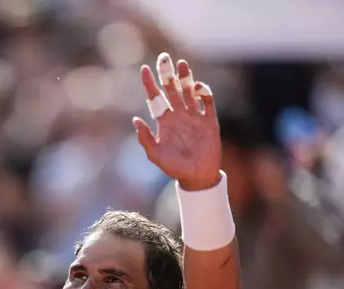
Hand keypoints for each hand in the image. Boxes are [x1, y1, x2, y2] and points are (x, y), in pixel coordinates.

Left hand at [134, 53, 221, 190]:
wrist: (197, 176)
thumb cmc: (174, 167)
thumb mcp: (155, 154)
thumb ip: (145, 138)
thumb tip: (135, 120)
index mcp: (164, 121)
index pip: (155, 97)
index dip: (150, 83)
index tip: (144, 69)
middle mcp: (178, 115)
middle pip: (172, 89)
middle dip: (167, 74)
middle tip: (163, 57)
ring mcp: (194, 116)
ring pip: (189, 91)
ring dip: (186, 78)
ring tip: (182, 63)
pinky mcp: (209, 120)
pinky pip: (207, 102)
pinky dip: (203, 92)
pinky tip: (197, 87)